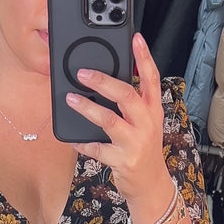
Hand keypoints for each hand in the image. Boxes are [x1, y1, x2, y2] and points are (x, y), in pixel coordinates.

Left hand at [66, 32, 174, 223]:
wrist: (150, 185)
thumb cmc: (143, 149)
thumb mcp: (146, 123)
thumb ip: (134, 103)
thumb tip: (108, 80)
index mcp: (152, 110)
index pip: (151, 79)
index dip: (144, 57)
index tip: (135, 38)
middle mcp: (146, 124)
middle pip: (126, 96)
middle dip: (104, 82)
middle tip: (83, 73)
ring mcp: (135, 143)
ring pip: (109, 121)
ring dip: (87, 109)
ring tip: (70, 99)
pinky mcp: (123, 161)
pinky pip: (97, 149)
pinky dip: (83, 143)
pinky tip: (72, 139)